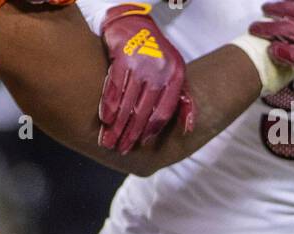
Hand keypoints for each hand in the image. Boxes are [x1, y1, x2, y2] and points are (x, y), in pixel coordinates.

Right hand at [98, 4, 194, 154]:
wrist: (134, 24)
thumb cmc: (156, 54)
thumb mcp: (175, 73)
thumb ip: (183, 101)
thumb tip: (189, 129)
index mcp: (175, 76)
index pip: (163, 112)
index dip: (151, 131)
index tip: (140, 144)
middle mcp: (160, 69)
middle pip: (143, 111)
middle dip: (130, 134)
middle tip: (120, 149)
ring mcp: (141, 62)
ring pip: (127, 102)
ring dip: (116, 126)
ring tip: (108, 141)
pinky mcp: (123, 55)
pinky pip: (114, 87)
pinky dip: (108, 105)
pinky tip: (104, 120)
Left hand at [250, 0, 293, 98]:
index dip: (287, 1)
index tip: (278, 4)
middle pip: (289, 12)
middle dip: (272, 11)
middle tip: (263, 12)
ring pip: (285, 31)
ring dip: (267, 29)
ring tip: (256, 30)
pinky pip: (291, 55)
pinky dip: (278, 51)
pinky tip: (271, 49)